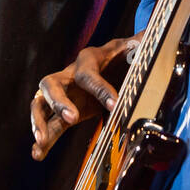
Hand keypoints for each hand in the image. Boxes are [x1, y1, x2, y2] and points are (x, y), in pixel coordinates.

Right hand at [29, 35, 136, 160]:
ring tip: (41, 141)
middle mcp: (70, 74)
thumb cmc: (125, 54)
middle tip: (72, 119)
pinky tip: (38, 154)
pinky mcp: (63, 110)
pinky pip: (49, 123)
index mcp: (89, 59)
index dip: (99, 88)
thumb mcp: (135, 47)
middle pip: (51, 83)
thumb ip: (141, 44)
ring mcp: (63, 92)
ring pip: (40, 104)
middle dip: (58, 101)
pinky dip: (43, 139)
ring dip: (39, 122)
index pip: (88, 73)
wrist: (118, 63)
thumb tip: (151, 36)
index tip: (114, 104)